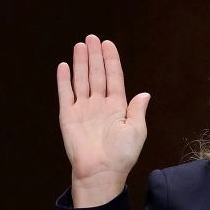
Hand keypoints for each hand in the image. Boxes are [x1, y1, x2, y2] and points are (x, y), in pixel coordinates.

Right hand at [57, 35, 149, 206]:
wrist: (101, 172)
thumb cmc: (121, 155)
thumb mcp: (136, 130)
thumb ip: (137, 110)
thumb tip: (145, 94)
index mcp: (117, 106)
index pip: (114, 77)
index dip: (111, 60)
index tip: (108, 44)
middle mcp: (99, 104)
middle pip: (97, 74)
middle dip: (95, 56)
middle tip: (92, 37)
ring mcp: (83, 109)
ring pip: (82, 80)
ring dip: (81, 63)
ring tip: (80, 46)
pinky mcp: (68, 116)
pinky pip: (65, 94)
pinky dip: (64, 81)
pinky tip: (64, 66)